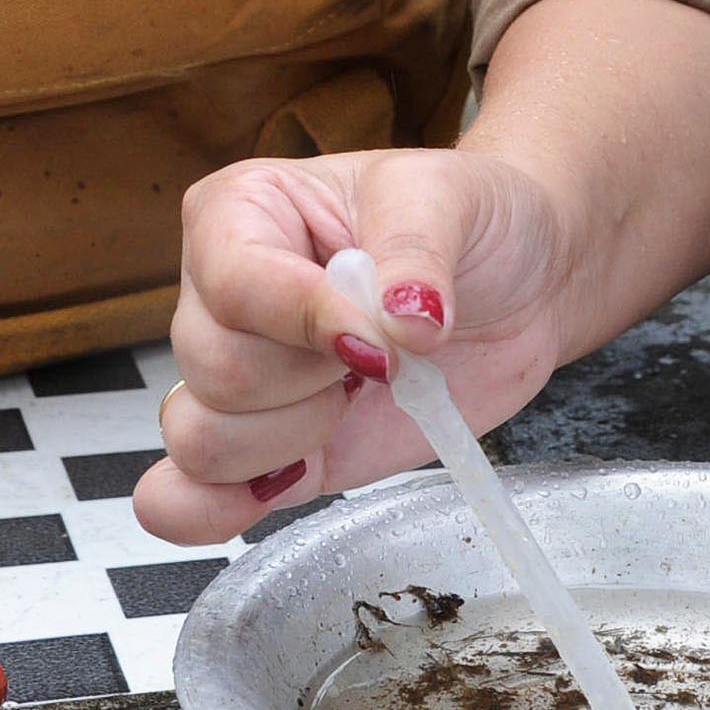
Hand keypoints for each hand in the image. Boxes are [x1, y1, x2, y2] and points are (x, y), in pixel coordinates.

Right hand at [132, 148, 571, 544]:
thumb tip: (402, 319)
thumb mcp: (453, 199)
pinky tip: (279, 482)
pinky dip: (211, 510)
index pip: (235, 283)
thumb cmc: (473, 221)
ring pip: (202, 438)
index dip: (309, 320)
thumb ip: (417, 252)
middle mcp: (221, 296)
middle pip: (216, 369)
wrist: (524, 285)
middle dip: (314, 376)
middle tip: (385, 352)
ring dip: (296, 434)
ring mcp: (243, 379)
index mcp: (243, 211)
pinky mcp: (274, 450)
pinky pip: (185, 498)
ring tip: (363, 390)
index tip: (386, 337)